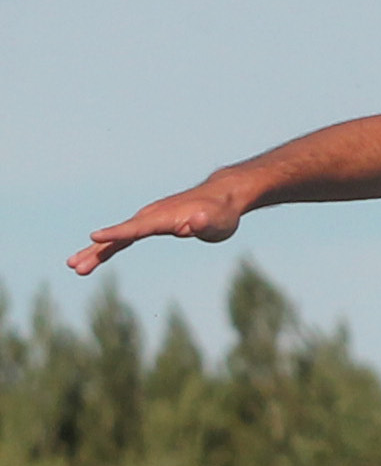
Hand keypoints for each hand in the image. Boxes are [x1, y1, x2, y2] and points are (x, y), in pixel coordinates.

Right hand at [70, 174, 250, 275]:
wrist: (220, 197)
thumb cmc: (221, 213)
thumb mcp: (219, 222)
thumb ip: (206, 224)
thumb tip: (197, 221)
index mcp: (163, 218)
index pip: (136, 228)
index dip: (116, 234)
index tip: (94, 238)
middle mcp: (150, 217)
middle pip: (119, 236)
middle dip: (96, 251)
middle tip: (75, 266)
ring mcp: (148, 220)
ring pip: (117, 238)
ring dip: (95, 252)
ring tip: (75, 267)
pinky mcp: (150, 225)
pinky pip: (124, 238)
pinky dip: (109, 247)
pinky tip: (95, 258)